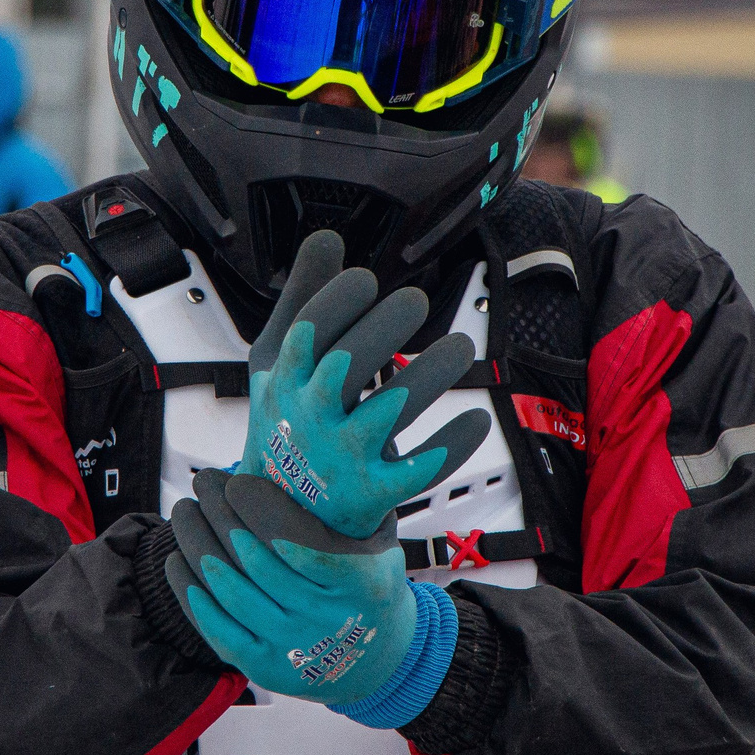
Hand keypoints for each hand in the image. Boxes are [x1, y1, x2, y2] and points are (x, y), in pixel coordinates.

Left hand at [167, 470, 417, 707]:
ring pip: (232, 591)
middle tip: (202, 482)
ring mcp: (296, 647)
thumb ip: (354, 505)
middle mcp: (328, 618)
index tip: (236, 481)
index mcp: (362, 581)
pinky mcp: (267, 669)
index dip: (261, 509)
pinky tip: (177, 562)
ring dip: (198, 546)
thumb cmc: (368, 581)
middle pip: (258, 561)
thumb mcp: (380, 543)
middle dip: (221, 514)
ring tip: (184, 513)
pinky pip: (218, 630)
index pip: (299, 540)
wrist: (376, 657)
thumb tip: (319, 444)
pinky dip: (191, 595)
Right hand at [243, 231, 486, 538]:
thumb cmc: (287, 421)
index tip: (368, 281)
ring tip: (459, 345)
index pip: (308, 334)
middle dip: (384, 327)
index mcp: (285, 380)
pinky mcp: (372, 494)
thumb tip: (326, 237)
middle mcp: (309, 418)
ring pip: (391, 413)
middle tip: (416, 301)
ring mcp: (341, 459)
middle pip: (347, 367)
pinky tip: (475, 418)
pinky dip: (451, 444)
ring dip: (431, 374)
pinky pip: (419, 470)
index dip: (339, 301)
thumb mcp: (279, 363)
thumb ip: (303, 297)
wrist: (283, 517)